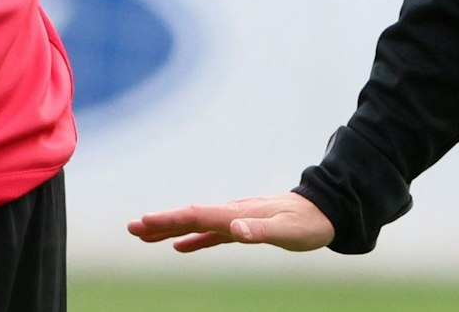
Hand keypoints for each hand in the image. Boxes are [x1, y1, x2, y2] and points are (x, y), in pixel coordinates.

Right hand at [129, 192, 334, 252]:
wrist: (326, 211)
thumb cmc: (308, 223)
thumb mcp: (288, 231)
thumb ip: (260, 231)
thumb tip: (233, 230)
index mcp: (237, 214)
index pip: (197, 216)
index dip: (170, 220)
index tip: (144, 222)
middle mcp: (232, 213)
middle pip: (189, 217)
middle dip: (160, 222)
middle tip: (131, 228)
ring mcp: (236, 219)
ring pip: (196, 224)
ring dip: (170, 229)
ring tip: (143, 235)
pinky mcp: (243, 227)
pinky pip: (210, 234)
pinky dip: (192, 238)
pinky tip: (179, 247)